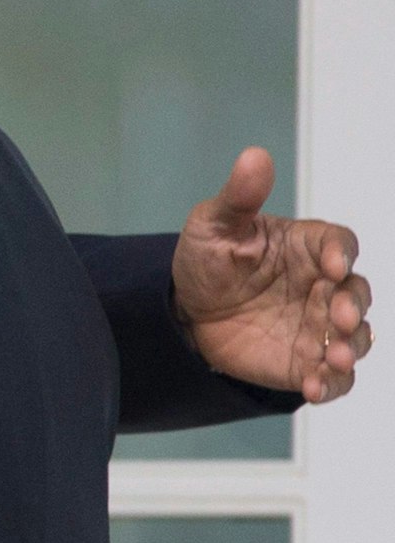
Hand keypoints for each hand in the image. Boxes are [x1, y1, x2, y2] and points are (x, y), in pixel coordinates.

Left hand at [172, 147, 372, 402]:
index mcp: (309, 248)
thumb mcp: (214, 224)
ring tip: (335, 358)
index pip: (340, 244)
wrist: (186, 311)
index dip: (343, 253)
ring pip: (355, 337)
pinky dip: (331, 383)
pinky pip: (333, 377)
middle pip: (356, 293)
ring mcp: (320, 326)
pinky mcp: (308, 361)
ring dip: (351, 348)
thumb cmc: (209, 259)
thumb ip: (239, 197)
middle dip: (352, 306)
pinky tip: (314, 387)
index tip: (333, 265)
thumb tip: (255, 156)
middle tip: (337, 318)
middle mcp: (324, 286)